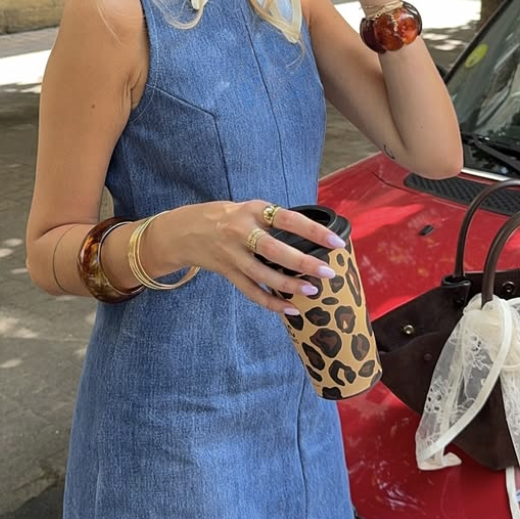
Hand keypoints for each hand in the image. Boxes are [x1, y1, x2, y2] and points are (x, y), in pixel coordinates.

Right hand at [161, 200, 344, 314]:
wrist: (184, 231)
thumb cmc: (225, 217)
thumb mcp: (248, 209)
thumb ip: (273, 220)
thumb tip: (312, 237)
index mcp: (252, 210)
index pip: (288, 219)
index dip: (313, 231)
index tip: (336, 242)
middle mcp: (241, 231)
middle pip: (274, 250)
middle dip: (303, 263)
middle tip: (327, 273)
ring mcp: (232, 254)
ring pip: (263, 275)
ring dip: (289, 285)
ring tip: (312, 291)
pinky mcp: (227, 272)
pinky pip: (251, 291)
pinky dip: (270, 303)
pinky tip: (290, 309)